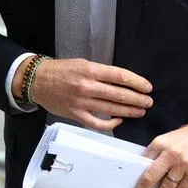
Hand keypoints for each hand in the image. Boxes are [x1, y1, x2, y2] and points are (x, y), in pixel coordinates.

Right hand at [18, 58, 152, 131]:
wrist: (38, 81)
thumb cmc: (62, 70)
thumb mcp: (83, 63)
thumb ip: (101, 72)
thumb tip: (122, 81)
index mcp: (90, 70)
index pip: (120, 76)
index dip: (137, 82)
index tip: (147, 87)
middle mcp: (87, 86)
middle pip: (119, 94)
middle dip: (137, 99)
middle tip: (149, 102)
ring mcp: (81, 102)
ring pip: (111, 109)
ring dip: (129, 111)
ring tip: (141, 111)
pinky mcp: (76, 115)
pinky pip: (97, 123)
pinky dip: (110, 123)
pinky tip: (119, 121)